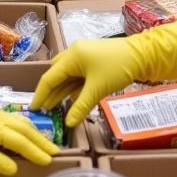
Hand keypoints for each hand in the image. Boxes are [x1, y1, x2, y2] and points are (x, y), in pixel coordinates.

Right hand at [30, 21, 176, 126]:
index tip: (34, 108)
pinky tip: (70, 100)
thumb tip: (68, 123)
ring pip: (67, 76)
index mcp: (71, 56)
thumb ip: (80, 106)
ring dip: (61, 91)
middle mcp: (74, 53)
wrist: (143, 55)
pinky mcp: (93, 61)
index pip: (49, 77)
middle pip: (56, 74)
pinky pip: (78, 75)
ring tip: (54, 107)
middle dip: (50, 92)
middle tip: (44, 109)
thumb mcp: (97, 89)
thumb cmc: (118, 68)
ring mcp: (84, 56)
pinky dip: (73, 87)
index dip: (40, 94)